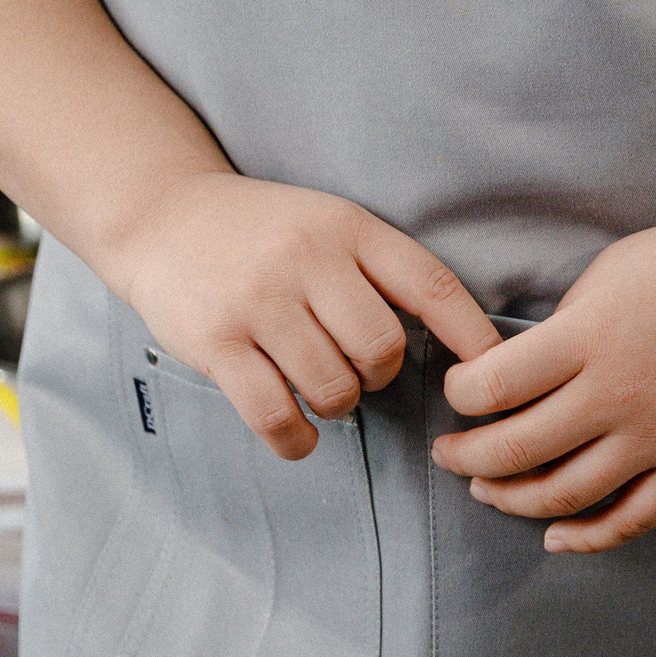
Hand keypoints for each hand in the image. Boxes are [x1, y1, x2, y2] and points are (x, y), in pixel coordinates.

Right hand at [116, 170, 498, 463]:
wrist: (163, 217)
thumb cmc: (262, 232)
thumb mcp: (327, 223)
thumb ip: (379, 268)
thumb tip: (457, 341)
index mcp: (348, 226)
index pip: (431, 284)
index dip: (473, 335)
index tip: (492, 374)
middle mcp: (307, 258)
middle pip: (383, 349)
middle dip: (379, 376)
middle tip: (356, 370)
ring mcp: (259, 300)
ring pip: (333, 387)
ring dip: (336, 404)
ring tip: (317, 386)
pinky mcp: (216, 342)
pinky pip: (275, 416)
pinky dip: (297, 440)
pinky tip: (299, 432)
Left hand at [433, 213, 655, 554]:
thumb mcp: (614, 268)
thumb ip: (565, 321)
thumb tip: (524, 363)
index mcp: (592, 336)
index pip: (497, 385)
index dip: (460, 393)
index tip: (455, 388)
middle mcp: (619, 395)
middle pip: (517, 450)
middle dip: (466, 456)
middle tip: (447, 450)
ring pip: (565, 496)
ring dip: (512, 500)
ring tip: (486, 488)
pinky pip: (631, 519)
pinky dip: (588, 538)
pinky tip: (557, 538)